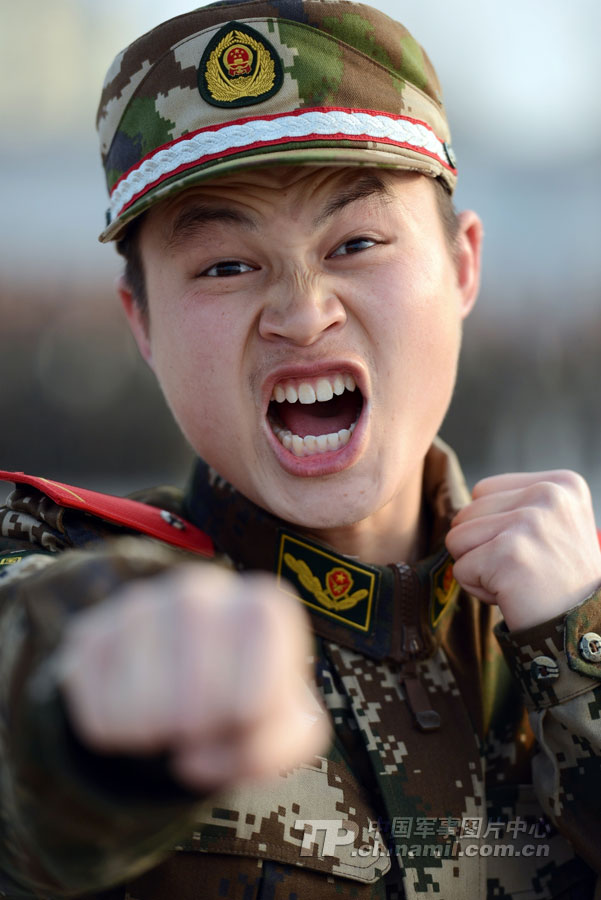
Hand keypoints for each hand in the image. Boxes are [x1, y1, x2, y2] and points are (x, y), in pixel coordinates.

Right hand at [56, 564, 328, 789]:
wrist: (191, 671)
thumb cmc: (251, 697)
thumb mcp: (286, 729)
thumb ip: (269, 750)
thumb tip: (193, 758)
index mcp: (265, 608)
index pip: (256, 700)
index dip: (246, 730)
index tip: (245, 717)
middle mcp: (203, 591)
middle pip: (194, 707)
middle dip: (199, 734)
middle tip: (203, 722)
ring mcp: (142, 604)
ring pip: (139, 710)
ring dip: (153, 736)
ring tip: (169, 718)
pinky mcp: (92, 630)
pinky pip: (95, 711)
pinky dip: (113, 733)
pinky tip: (133, 712)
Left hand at [445, 470, 600, 630]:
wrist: (580, 627)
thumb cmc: (556, 580)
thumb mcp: (550, 524)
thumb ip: (512, 506)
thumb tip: (459, 512)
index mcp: (560, 483)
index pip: (483, 491)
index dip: (494, 526)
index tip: (530, 548)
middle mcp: (548, 494)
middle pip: (466, 513)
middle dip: (483, 548)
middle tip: (523, 568)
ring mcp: (529, 522)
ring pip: (457, 539)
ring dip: (478, 568)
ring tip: (516, 579)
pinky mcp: (509, 553)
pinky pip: (460, 569)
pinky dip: (479, 590)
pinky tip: (512, 594)